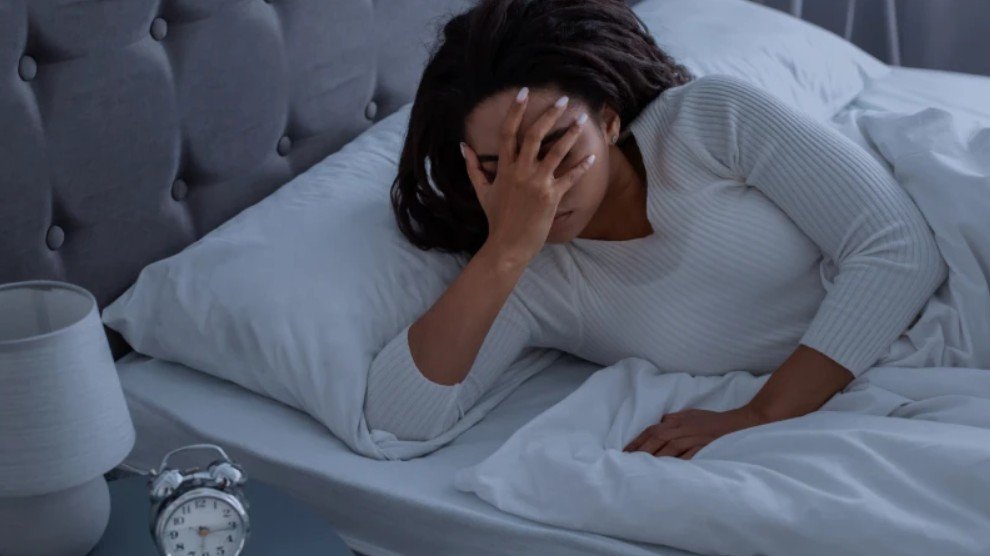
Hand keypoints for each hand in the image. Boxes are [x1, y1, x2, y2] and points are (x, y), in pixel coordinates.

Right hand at [461, 87, 596, 264]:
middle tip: (563, 99)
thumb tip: (463, 146)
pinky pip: (570, 178)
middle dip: (550, 114)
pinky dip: (582, 167)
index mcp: (504, 168)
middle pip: (535, 135)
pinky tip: (592, 157)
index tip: (524, 92)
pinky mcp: (552, 197)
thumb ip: (473, 167)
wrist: (507, 246)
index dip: (516, 110)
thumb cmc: (495, 219)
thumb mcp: (482, 191)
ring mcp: (537, 183)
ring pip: (556, 152)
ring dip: (570, 134)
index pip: (508, 132)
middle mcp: (521, 172)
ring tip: (581, 119)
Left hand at [622, 404, 770, 458]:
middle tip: (627, 462)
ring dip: (654, 458)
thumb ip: (673, 420)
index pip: (651, 431)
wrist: (738, 423)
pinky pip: (688, 457)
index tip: (625, 452)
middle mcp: (682, 429)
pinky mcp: (704, 447)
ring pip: (669, 448)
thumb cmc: (712, 420)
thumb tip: (659, 423)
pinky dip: (676, 464)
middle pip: (656, 439)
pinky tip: (667, 472)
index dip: (637, 441)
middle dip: (641, 450)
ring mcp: (693, 438)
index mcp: (676, 421)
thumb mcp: (690, 415)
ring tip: (642, 468)